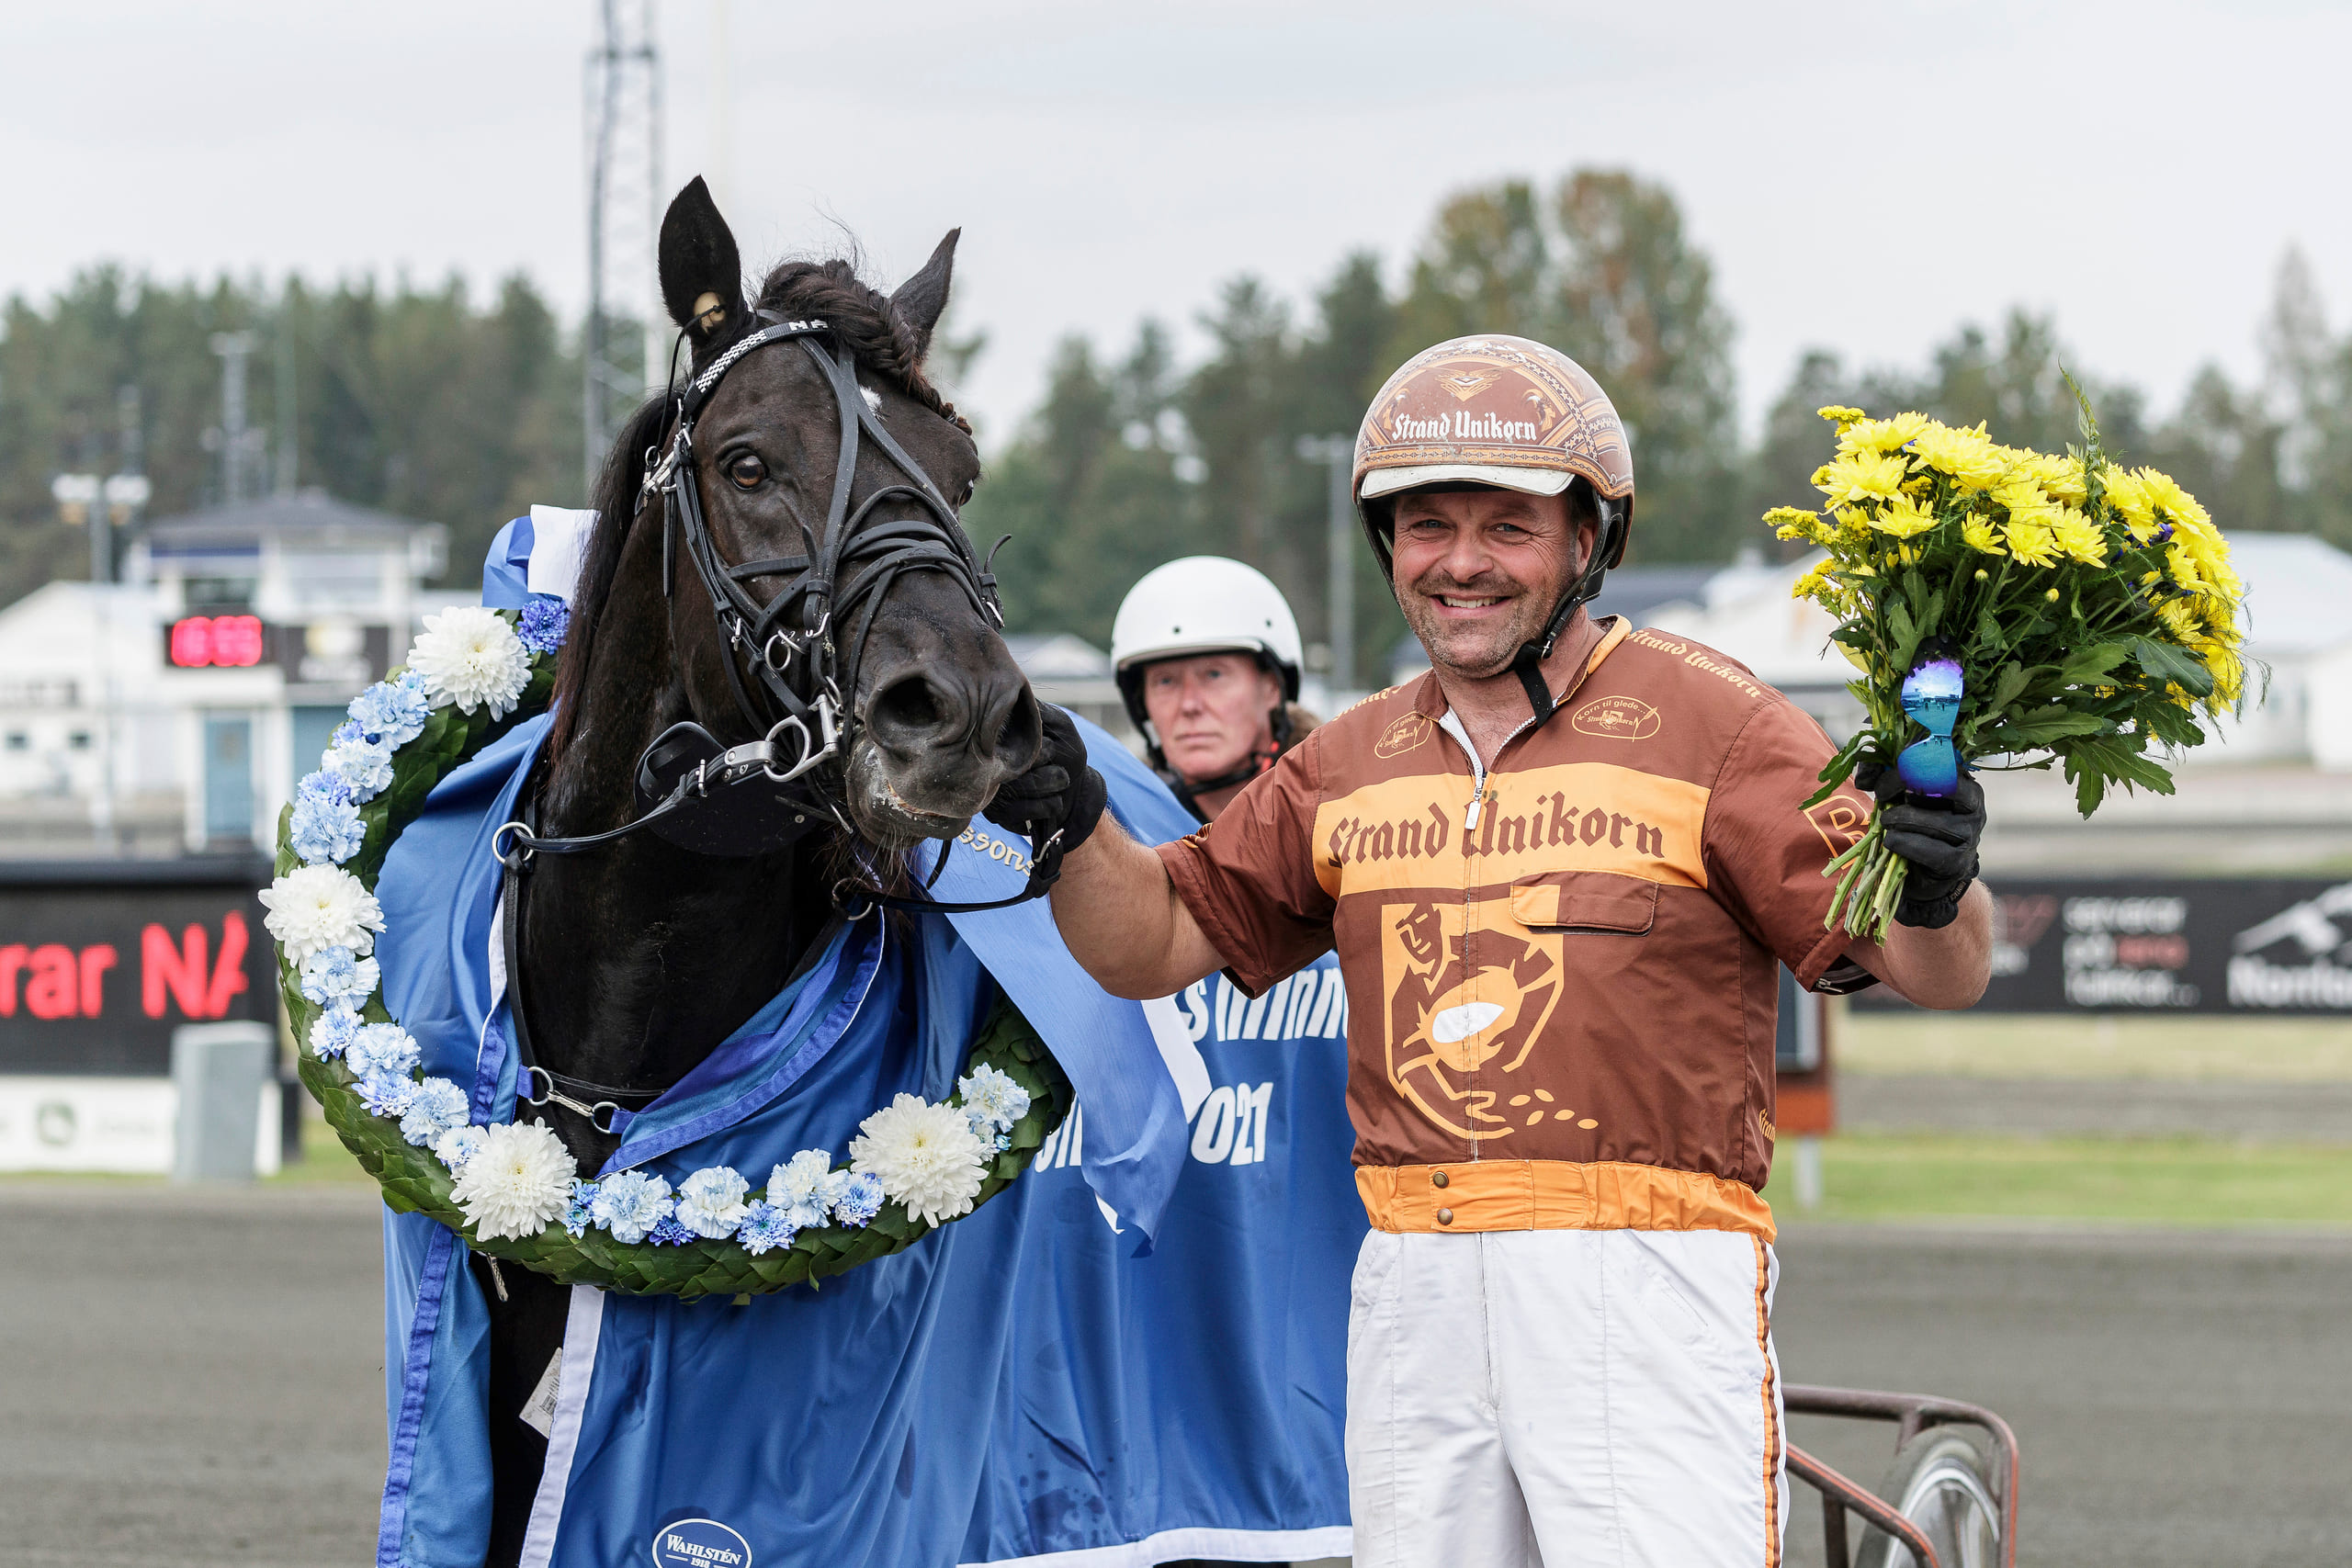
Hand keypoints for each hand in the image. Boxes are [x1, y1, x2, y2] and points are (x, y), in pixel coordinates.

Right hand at [983, 704, 1107, 864]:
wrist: (1077, 793)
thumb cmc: (1068, 756)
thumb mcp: (1060, 725)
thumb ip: (1038, 712)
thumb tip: (1013, 696)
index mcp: (999, 738)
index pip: (1001, 736)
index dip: (1032, 746)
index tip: (1050, 747)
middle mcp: (988, 762)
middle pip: (1008, 762)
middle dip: (1043, 763)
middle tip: (1055, 762)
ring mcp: (990, 789)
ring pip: (1017, 787)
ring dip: (1050, 784)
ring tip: (1061, 780)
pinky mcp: (998, 815)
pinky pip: (1022, 811)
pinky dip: (1048, 805)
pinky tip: (1055, 800)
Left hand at [1855, 761, 1985, 929]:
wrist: (1927, 872)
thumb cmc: (1914, 826)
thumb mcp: (1899, 796)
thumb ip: (1883, 778)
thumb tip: (1863, 777)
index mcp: (1964, 783)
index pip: (1941, 763)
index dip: (1907, 766)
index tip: (1883, 782)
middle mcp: (1973, 807)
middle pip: (1942, 785)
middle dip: (1902, 786)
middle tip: (1881, 797)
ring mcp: (1969, 835)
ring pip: (1934, 821)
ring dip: (1899, 819)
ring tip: (1886, 822)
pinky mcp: (1958, 862)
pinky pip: (1928, 849)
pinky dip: (1903, 843)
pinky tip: (1891, 841)